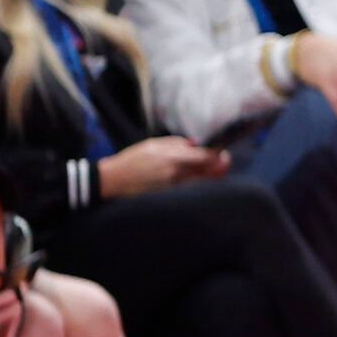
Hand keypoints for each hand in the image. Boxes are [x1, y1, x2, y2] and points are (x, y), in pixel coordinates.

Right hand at [97, 135, 228, 197]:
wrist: (114, 179)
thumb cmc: (132, 158)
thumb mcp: (154, 143)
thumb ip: (177, 143)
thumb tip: (195, 143)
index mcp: (173, 157)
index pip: (206, 157)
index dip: (218, 154)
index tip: (222, 151)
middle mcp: (175, 173)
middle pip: (208, 172)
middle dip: (219, 167)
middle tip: (223, 161)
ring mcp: (172, 186)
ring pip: (200, 182)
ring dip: (209, 175)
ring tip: (212, 169)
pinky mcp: (168, 194)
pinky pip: (189, 188)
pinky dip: (197, 183)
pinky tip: (197, 178)